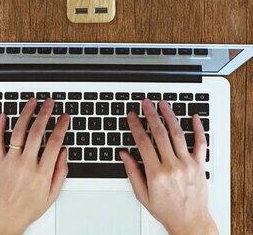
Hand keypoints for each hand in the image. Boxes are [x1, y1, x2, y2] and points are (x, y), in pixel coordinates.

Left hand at [0, 98, 68, 234]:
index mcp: (41, 173)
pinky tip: (4, 115)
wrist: (4, 218)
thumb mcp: (51, 195)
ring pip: (18, 132)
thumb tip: (63, 152)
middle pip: (37, 132)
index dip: (61, 127)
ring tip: (32, 102)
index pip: (54, 143)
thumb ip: (60, 172)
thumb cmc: (28, 208)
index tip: (64, 117)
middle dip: (45, 114)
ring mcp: (11, 162)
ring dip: (26, 114)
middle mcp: (26, 165)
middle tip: (49, 103)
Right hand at [120, 99, 217, 234]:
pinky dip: (198, 129)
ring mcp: (187, 164)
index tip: (132, 115)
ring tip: (163, 104)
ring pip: (178, 134)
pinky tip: (194, 117)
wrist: (191, 223)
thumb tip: (124, 154)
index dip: (136, 126)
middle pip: (159, 133)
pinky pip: (200, 143)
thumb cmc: (167, 210)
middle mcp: (172, 166)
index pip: (143, 142)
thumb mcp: (142, 195)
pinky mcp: (200, 165)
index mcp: (156, 173)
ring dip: (169, 116)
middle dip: (151, 115)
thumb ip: (132, 172)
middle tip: (146, 103)